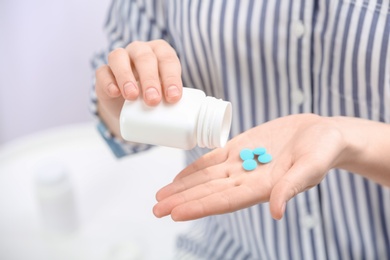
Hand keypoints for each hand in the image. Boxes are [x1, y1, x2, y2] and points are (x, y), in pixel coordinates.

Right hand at [95, 40, 182, 136]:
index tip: (173, 98)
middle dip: (150, 79)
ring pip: (119, 57)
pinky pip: (102, 72)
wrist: (130, 108)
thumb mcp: (168, 99)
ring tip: (133, 96)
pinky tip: (115, 92)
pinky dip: (108, 81)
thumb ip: (179, 105)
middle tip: (153, 100)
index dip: (171, 77)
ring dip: (127, 76)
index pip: (168, 59)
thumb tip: (198, 130)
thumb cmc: (155, 99)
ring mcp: (120, 59)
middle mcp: (140, 51)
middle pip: (145, 57)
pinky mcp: (104, 73)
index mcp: (161, 54)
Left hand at [153, 114, 348, 220]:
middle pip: (208, 192)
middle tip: (156, 209)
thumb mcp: (312, 166)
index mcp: (262, 187)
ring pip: (206, 177)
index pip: (225, 201)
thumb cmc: (323, 150)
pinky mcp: (240, 147)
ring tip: (160, 197)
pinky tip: (179, 176)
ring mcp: (241, 163)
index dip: (200, 207)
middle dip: (182, 201)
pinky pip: (212, 159)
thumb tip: (276, 212)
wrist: (322, 132)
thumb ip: (291, 187)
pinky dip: (194, 168)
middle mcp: (247, 179)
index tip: (176, 213)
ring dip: (182, 187)